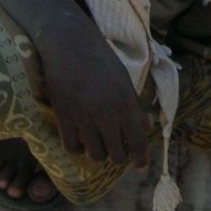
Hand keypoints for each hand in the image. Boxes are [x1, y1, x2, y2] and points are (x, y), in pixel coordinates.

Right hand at [33, 10, 151, 170]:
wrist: (68, 43)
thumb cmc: (100, 57)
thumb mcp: (123, 79)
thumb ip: (135, 106)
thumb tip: (146, 128)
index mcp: (126, 105)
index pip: (138, 143)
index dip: (141, 160)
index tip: (140, 168)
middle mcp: (107, 116)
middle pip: (116, 155)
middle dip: (118, 157)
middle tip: (115, 151)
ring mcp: (84, 119)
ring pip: (95, 155)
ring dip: (98, 154)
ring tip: (97, 146)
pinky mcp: (64, 117)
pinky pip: (72, 147)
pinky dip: (77, 149)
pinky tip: (79, 141)